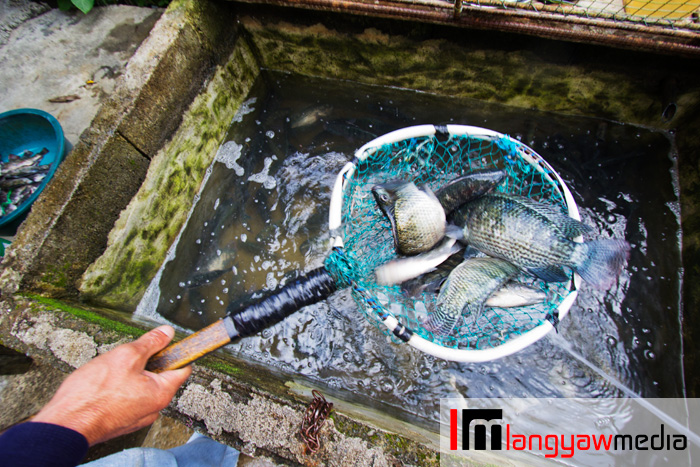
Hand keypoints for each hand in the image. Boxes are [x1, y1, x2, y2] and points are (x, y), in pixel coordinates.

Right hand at [32, 325, 191, 444]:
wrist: (66, 425)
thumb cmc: (93, 394)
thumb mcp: (126, 356)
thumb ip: (150, 343)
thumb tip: (167, 332)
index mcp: (161, 393)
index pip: (182, 368)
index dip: (174, 352)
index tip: (163, 343)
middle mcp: (153, 408)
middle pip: (160, 376)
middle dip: (144, 363)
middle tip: (125, 358)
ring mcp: (136, 417)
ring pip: (141, 387)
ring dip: (129, 375)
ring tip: (109, 373)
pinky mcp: (120, 421)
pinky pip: (126, 399)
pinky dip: (118, 389)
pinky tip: (102, 386)